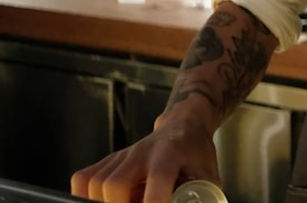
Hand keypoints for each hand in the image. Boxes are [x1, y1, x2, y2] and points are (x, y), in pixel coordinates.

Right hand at [70, 115, 219, 202]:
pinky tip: (105, 201)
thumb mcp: (210, 173)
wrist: (183, 125)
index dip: (154, 201)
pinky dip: (86, 196)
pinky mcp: (108, 159)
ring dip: (105, 202)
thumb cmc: (196, 152)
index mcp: (170, 153)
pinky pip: (83, 179)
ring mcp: (122, 154)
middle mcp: (141, 151)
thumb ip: (207, 196)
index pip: (158, 177)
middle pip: (115, 183)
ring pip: (95, 183)